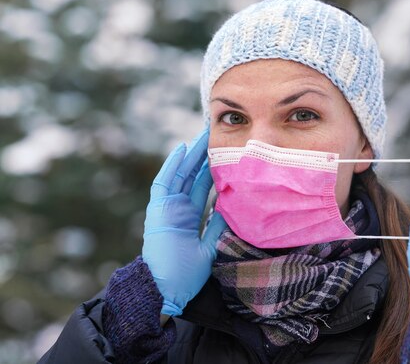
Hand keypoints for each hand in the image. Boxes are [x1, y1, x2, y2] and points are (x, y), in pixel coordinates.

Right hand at [142, 129, 226, 316]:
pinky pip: (164, 182)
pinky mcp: (158, 209)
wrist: (168, 290)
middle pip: (192, 175)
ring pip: (180, 174)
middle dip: (203, 155)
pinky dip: (172, 165)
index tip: (226, 153)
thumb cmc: (188, 274)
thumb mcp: (212, 244)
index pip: (204, 186)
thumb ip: (219, 224)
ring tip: (202, 135)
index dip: (213, 169)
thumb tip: (234, 205)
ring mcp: (167, 207)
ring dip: (190, 154)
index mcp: (190, 216)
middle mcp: (178, 208)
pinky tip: (182, 149)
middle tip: (215, 135)